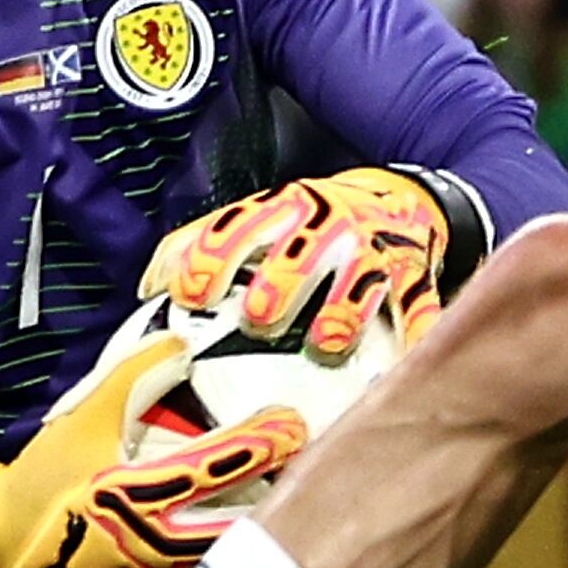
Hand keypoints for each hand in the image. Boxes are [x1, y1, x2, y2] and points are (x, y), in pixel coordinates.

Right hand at [0, 325, 312, 567]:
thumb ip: (130, 377)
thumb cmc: (43, 479)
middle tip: (308, 470)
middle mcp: (149, 540)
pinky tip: (254, 559)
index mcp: (135, 491)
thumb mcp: (81, 418)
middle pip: (232, 520)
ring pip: (219, 560)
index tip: (292, 424)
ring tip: (290, 512)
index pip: (214, 465)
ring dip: (257, 536)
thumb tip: (178, 344)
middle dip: (274, 495)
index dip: (259, 443)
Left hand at [151, 170, 451, 361]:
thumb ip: (200, 246)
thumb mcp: (258, 219)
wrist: (403, 200)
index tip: (191, 297)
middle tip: (258, 321)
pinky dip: (415, 339)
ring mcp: (375, 250)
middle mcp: (329, 224)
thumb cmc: (313, 223)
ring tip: (325, 347)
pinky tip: (402, 367)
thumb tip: (149, 286)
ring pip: (359, 283)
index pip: (238, 227)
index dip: (211, 261)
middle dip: (277, 288)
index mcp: (283, 208)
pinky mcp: (415, 276)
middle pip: (300, 253)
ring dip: (340, 316)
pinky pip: (417, 310)